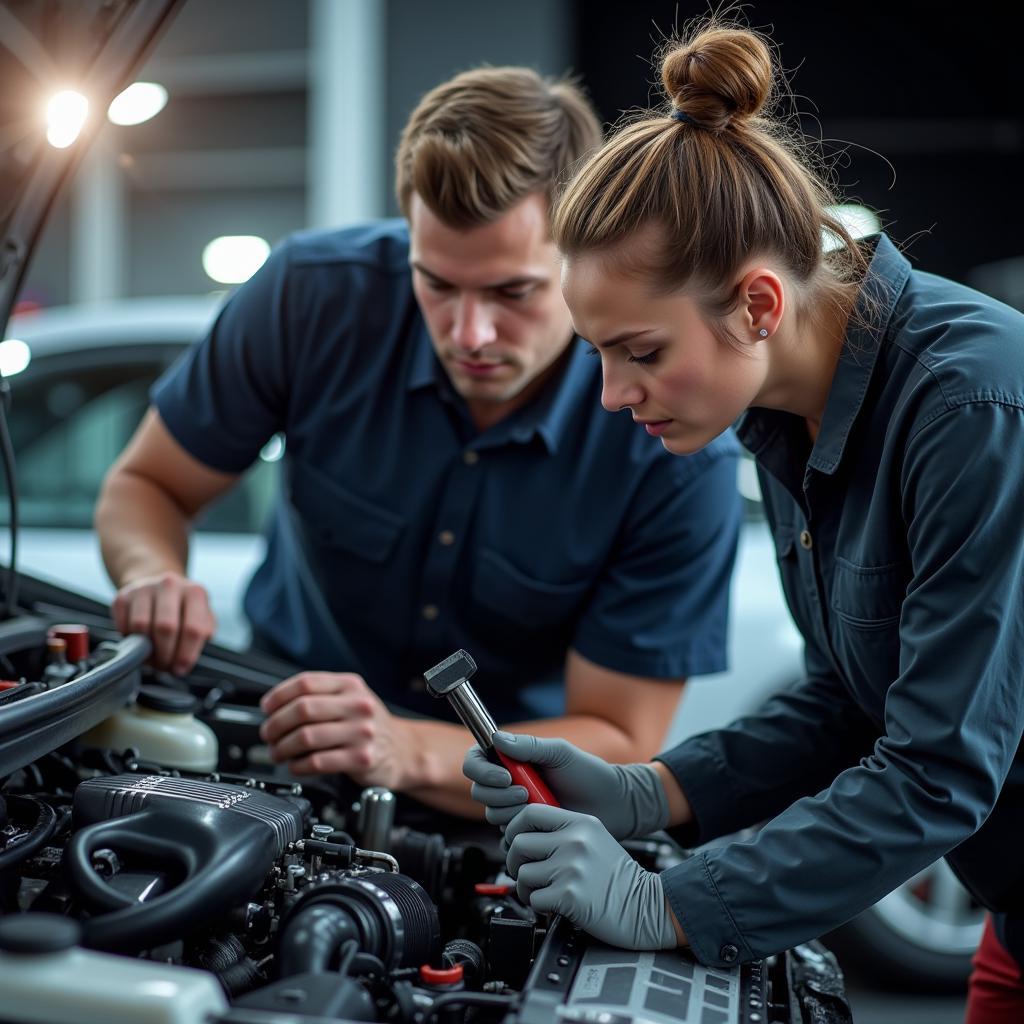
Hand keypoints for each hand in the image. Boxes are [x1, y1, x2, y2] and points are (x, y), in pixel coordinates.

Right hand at [112, 571, 215, 674]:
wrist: (155, 586)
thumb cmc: (182, 609)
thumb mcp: (201, 617)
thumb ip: (202, 633)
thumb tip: (187, 655)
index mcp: (195, 592)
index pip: (193, 629)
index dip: (186, 654)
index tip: (181, 669)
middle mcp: (170, 585)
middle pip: (166, 628)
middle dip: (165, 654)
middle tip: (165, 666)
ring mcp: (144, 588)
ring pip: (141, 626)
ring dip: (145, 649)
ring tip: (152, 656)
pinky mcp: (123, 596)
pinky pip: (123, 624)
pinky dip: (129, 639)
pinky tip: (138, 640)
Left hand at [259, 672, 414, 788]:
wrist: (403, 750)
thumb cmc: (368, 725)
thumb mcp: (352, 698)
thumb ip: (320, 695)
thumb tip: (275, 704)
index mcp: (351, 685)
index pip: (305, 683)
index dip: (279, 695)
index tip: (267, 708)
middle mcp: (358, 705)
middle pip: (302, 709)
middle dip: (276, 724)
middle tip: (268, 734)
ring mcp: (361, 732)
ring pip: (306, 737)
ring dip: (283, 748)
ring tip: (278, 752)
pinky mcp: (361, 759)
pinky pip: (317, 762)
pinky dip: (298, 766)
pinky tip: (296, 765)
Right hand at [463, 732, 668, 837]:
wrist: (612, 806)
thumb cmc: (590, 775)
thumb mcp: (561, 754)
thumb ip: (529, 746)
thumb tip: (498, 738)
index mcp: (514, 760)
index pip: (476, 761)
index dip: (482, 771)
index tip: (505, 776)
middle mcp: (510, 783)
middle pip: (480, 791)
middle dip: (501, 795)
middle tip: (528, 794)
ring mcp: (517, 808)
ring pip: (492, 815)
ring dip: (513, 813)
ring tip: (542, 808)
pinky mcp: (525, 831)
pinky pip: (506, 838)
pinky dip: (519, 835)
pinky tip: (540, 827)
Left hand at [504, 804, 676, 949]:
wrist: (647, 907)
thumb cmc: (619, 878)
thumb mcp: (595, 839)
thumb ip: (564, 832)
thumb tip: (523, 836)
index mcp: (581, 823)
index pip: (530, 813)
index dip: (514, 828)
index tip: (514, 843)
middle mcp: (575, 841)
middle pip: (519, 844)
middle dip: (515, 863)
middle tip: (525, 874)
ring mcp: (572, 867)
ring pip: (523, 874)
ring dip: (527, 889)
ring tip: (544, 893)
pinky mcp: (569, 895)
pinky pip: (534, 899)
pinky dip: (540, 907)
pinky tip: (555, 906)